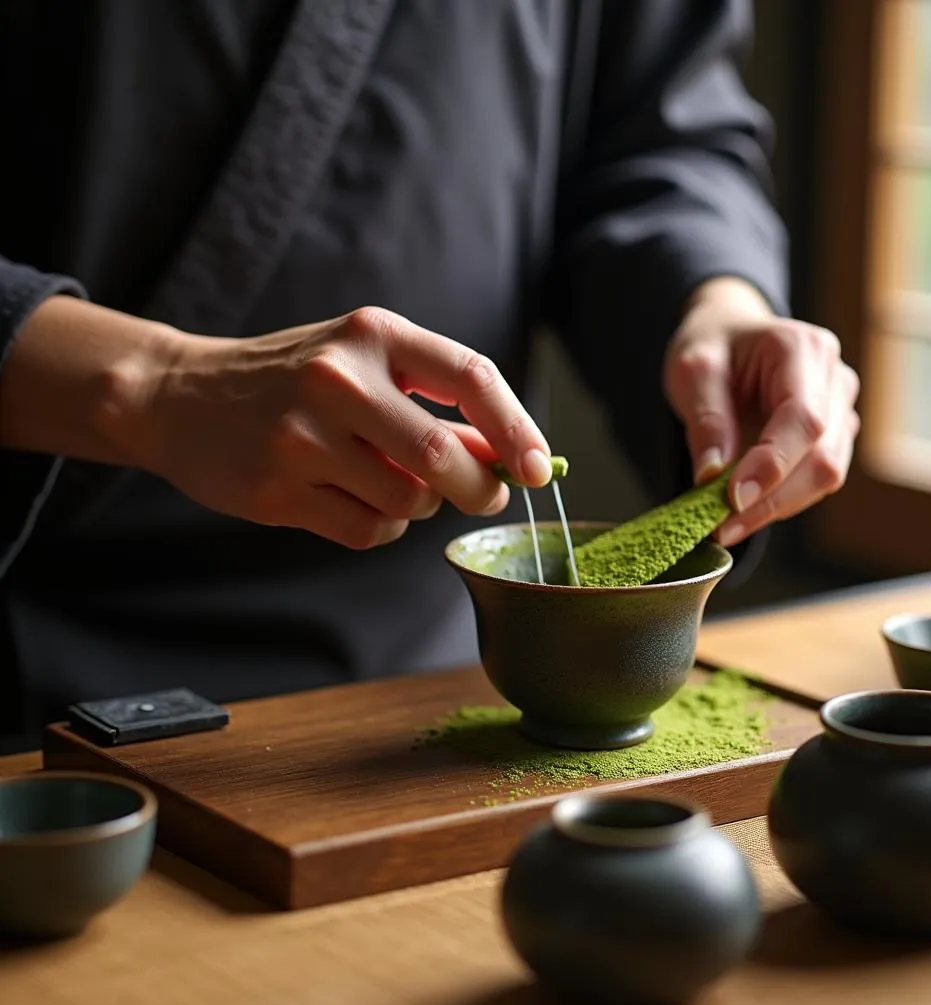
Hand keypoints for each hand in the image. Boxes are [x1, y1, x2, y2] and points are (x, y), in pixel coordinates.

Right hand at [138, 306, 551, 548]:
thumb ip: (437, 405)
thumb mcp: (364, 366)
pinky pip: (369, 531)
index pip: (472, 376)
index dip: (516, 429)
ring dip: (419, 507)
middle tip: (484, 496)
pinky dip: (380, 527)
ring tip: (390, 485)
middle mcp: (338, 379)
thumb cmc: (294, 381)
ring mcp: (302, 436)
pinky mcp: (277, 489)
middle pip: (443, 457)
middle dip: (479, 489)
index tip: (537, 468)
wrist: (180, 396)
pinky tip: (350, 499)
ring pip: (409, 502)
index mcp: (373, 335)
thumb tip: (511, 458)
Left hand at [663, 278, 859, 546]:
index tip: (733, 499)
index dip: (773, 464)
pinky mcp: (833, 439)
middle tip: (721, 527)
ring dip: (776, 508)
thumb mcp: (693, 371)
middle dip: (773, 499)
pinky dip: (779, 502)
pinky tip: (742, 514)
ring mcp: (840, 411)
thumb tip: (712, 476)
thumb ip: (705, 419)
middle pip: (823, 456)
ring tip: (726, 527)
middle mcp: (835, 380)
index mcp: (803, 349)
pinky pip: (815, 481)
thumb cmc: (714, 347)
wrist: (730, 337)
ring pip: (826, 476)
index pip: (803, 418)